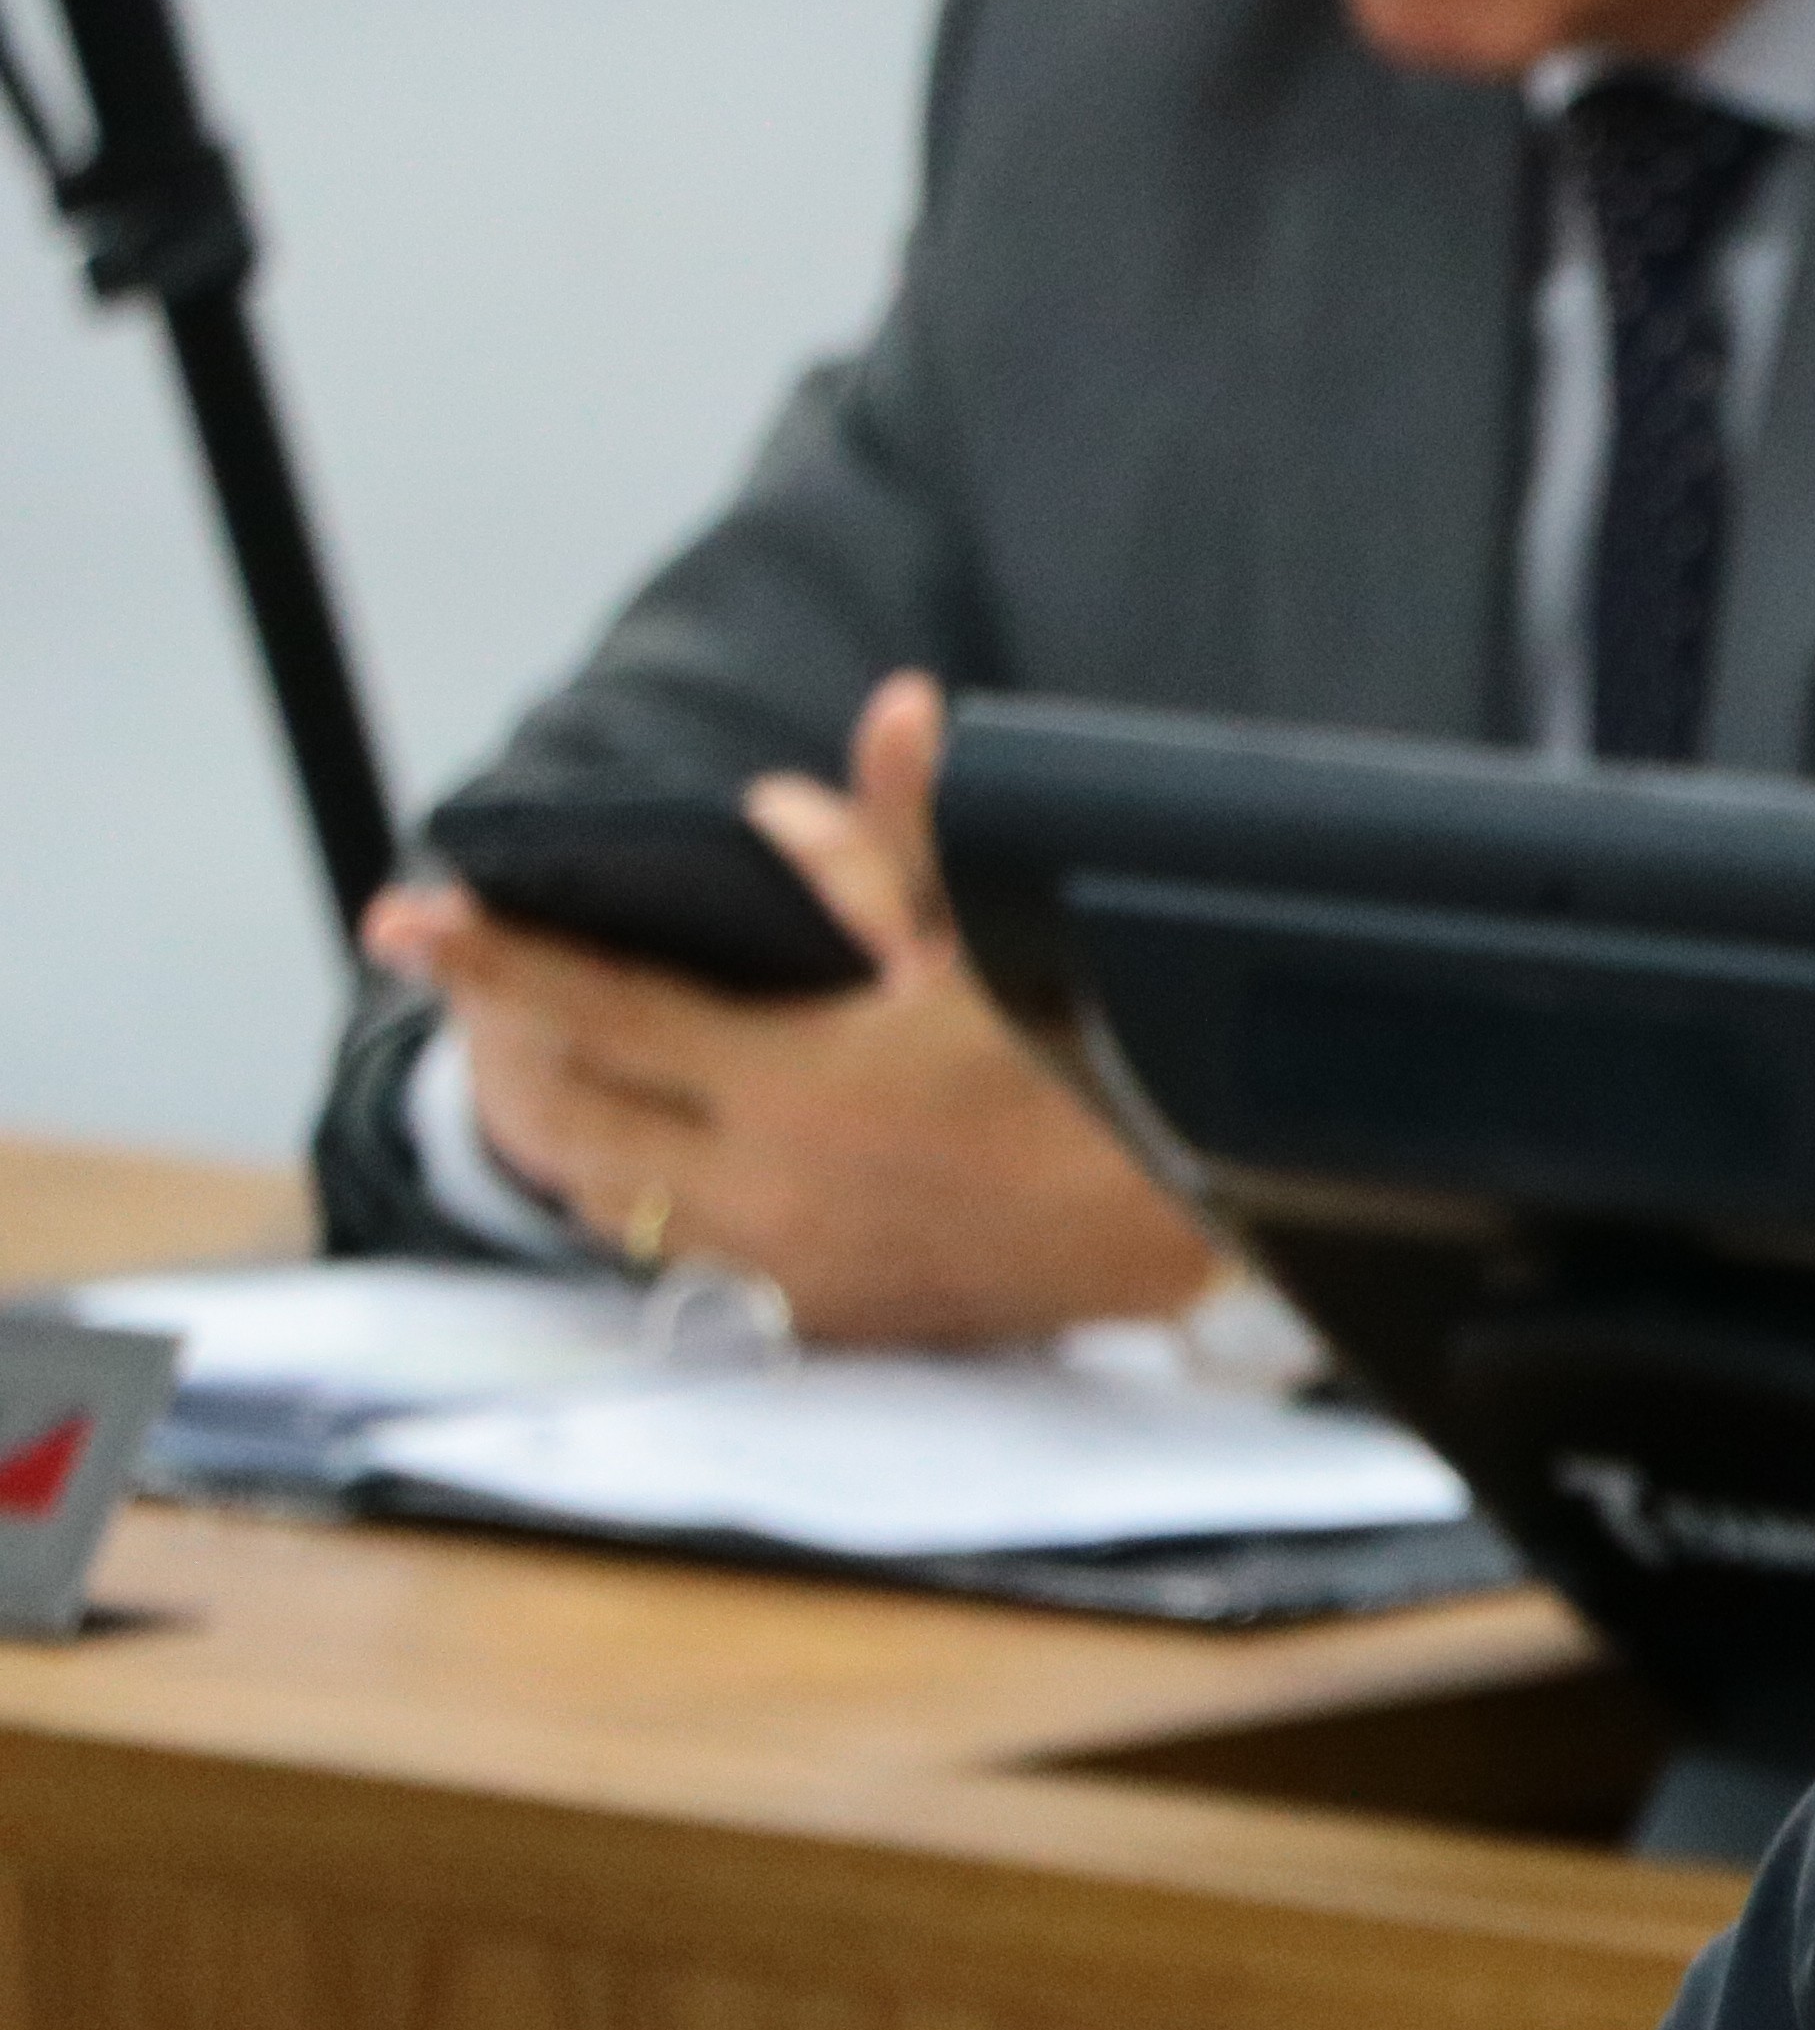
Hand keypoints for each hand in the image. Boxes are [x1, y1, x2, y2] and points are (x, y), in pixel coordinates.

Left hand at [359, 671, 1225, 1349]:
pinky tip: (649, 1141)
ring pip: (605, 1197)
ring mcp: (789, 1264)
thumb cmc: (1107, 1070)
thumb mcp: (1008, 937)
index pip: (595, 1005)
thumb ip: (921, 830)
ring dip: (559, 1123)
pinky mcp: (823, 1313)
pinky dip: (639, 1190)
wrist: (1192, 1225)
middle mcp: (770, 1187)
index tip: (406, 916)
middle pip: (564, 1116)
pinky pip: (681, 1253)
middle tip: (476, 979)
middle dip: (502, 1041)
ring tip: (543, 1053)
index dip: (490, 954)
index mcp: (801, 1084)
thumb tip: (895, 716)